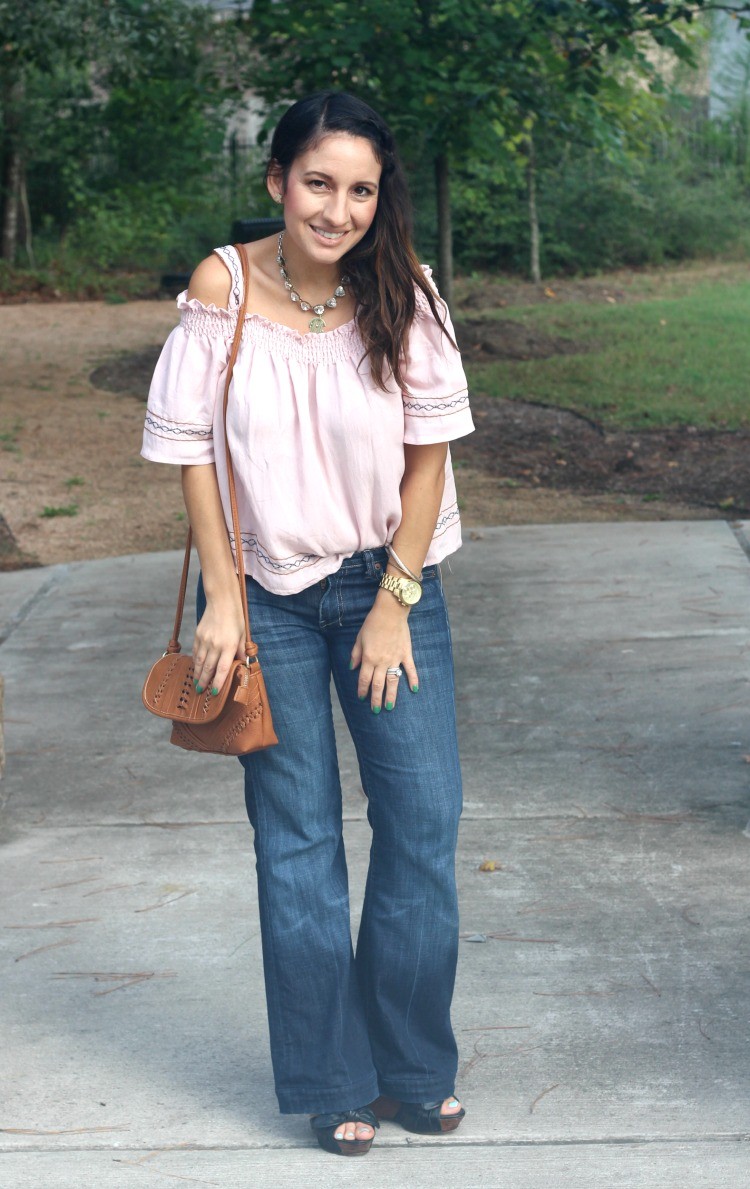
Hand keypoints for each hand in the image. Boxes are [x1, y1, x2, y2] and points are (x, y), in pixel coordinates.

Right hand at [191, 596, 245, 695]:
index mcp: (229, 645)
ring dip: (197, 675)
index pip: (223, 669)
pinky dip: (195, 662)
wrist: (221, 600)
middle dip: (204, 682)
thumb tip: (243, 664)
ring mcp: (205, 640)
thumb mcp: (243, 634)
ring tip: (196, 685)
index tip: (214, 692)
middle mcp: (216, 644)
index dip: (218, 682)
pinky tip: (195, 669)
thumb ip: (242, 650)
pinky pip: (195, 652)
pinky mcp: (198, 635)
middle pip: (208, 668)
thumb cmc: (236, 618)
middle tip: (201, 693)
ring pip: (199, 662)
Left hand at [349, 593, 418, 711]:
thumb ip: (355, 654)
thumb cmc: (372, 623)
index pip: (364, 679)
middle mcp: (382, 661)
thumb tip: (352, 668)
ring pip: (393, 681)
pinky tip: (414, 690)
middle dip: (376, 699)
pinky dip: (413, 680)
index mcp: (369, 658)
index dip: (362, 690)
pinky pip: (410, 670)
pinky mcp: (406, 654)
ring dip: (391, 695)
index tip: (362, 698)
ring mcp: (395, 659)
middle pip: (378, 685)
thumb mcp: (359, 638)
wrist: (390, 612)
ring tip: (390, 707)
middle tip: (375, 710)